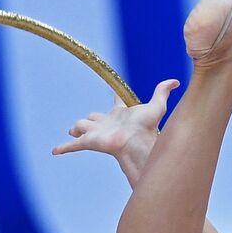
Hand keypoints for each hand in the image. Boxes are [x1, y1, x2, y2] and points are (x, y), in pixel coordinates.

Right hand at [51, 79, 180, 173]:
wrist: (137, 143)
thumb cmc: (148, 128)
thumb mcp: (157, 106)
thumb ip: (162, 91)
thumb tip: (176, 81)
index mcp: (121, 114)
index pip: (116, 104)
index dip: (115, 98)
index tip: (113, 94)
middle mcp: (107, 123)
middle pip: (93, 116)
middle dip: (90, 119)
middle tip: (85, 123)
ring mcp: (97, 132)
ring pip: (81, 125)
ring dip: (77, 128)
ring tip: (73, 132)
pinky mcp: (89, 141)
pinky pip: (73, 145)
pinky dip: (63, 148)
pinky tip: (55, 151)